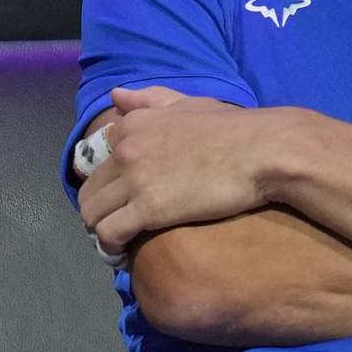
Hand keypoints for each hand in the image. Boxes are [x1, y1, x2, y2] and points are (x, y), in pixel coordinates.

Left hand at [76, 86, 281, 258]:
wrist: (262, 151)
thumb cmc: (233, 129)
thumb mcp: (187, 104)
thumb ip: (149, 100)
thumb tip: (116, 95)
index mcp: (132, 124)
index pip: (96, 161)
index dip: (105, 185)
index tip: (119, 201)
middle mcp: (125, 149)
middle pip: (89, 190)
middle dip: (99, 212)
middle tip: (118, 228)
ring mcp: (135, 179)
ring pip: (92, 214)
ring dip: (100, 232)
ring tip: (120, 244)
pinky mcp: (149, 209)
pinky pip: (109, 233)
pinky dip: (110, 247)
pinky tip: (124, 255)